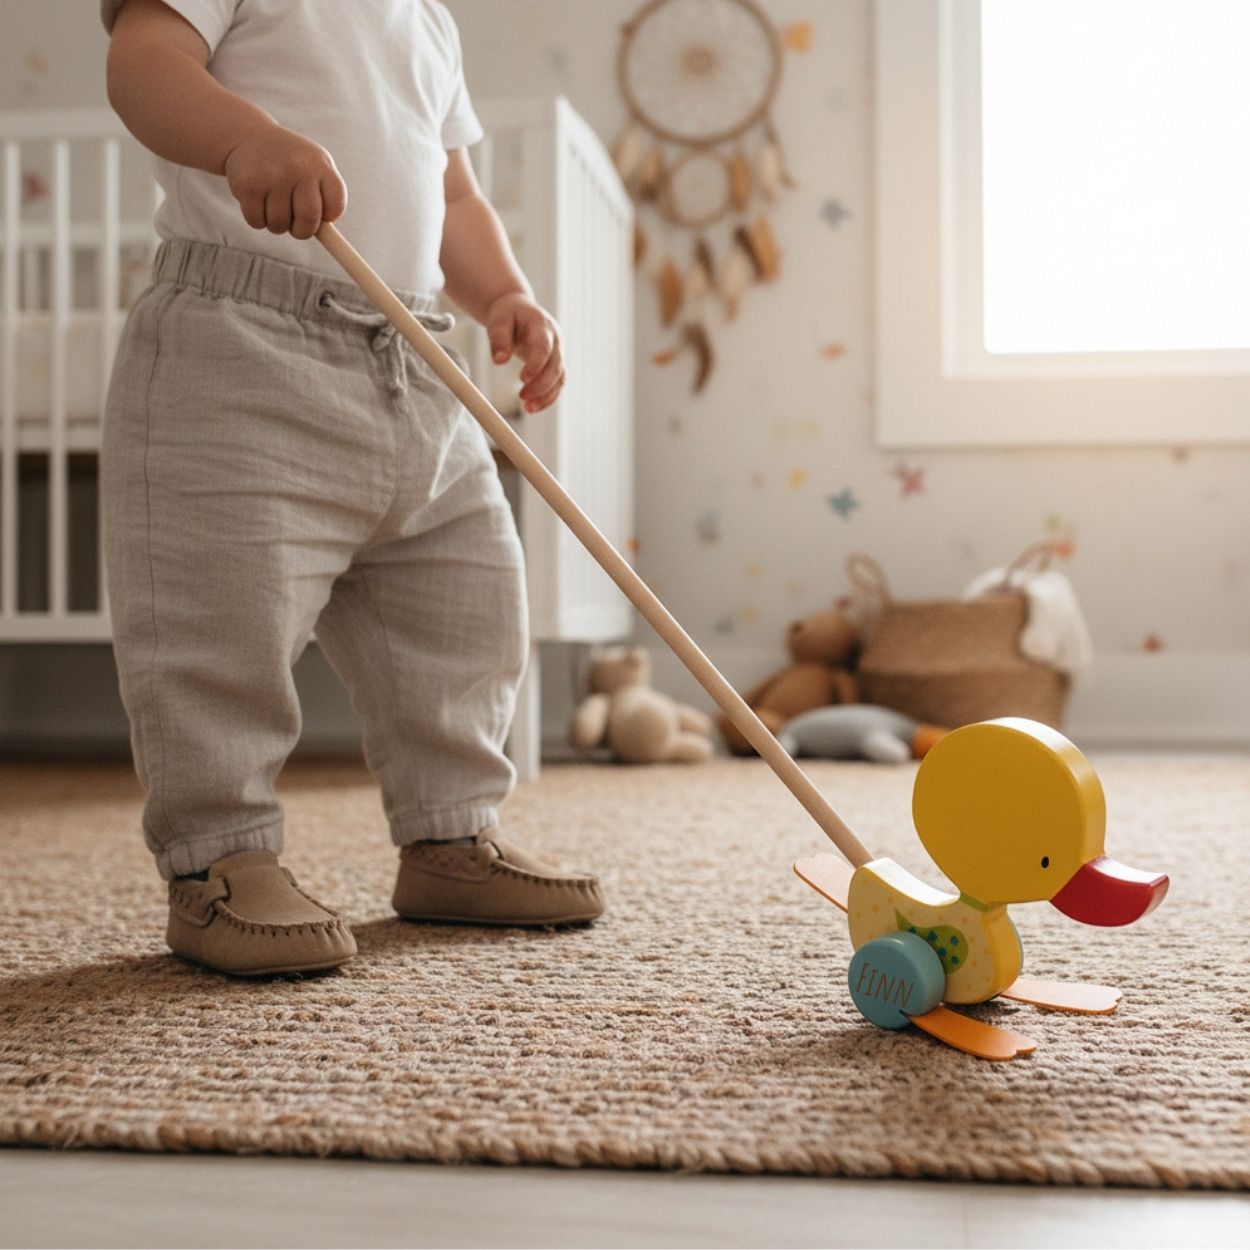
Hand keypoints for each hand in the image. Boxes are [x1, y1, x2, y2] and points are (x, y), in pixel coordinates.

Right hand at [224, 123, 346, 238]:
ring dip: (276, 224)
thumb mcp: (313, 166)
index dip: (327, 219)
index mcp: (320, 164)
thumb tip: (329, 237)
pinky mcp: (249, 184)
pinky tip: (257, 201)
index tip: (320, 216)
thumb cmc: (289, 161)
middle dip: (302, 231)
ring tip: (273, 205)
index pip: (335, 206)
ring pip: (280, 225)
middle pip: (309, 220)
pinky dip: (257, 219)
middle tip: (295, 225)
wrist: (248, 135)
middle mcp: (299, 168)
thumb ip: (325, 196)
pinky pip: (257, 221)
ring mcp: (273, 175)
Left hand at [485, 293, 564, 411]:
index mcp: (541, 325)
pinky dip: (547, 397)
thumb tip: (499, 361)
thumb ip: (499, 340)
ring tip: (528, 408)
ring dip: (546, 395)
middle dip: (541, 385)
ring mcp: (558, 352)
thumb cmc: (508, 314)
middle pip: (556, 366)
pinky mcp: (555, 364)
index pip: (543, 347)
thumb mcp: (498, 321)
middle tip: (522, 397)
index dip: (536, 364)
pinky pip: (557, 384)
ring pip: (560, 378)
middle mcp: (555, 339)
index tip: (523, 379)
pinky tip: (533, 407)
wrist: (518, 310)